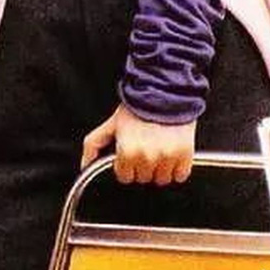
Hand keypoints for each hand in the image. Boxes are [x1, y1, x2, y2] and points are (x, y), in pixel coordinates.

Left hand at [81, 104, 195, 185]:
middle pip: (144, 178)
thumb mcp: (111, 123)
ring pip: (162, 179)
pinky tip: (172, 150)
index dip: (126, 164)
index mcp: (128, 152)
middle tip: (145, 145)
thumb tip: (84, 165)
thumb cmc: (138, 104)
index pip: (125, 176)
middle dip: (143, 165)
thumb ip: (93, 144)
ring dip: (160, 167)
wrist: (165, 89)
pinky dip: (178, 167)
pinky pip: (180, 175)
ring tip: (159, 146)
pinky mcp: (185, 155)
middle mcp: (148, 158)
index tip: (131, 151)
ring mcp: (167, 158)